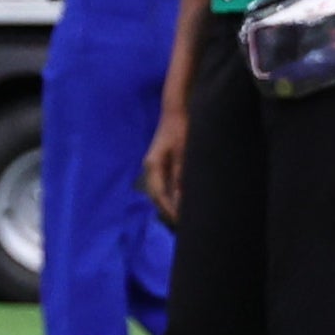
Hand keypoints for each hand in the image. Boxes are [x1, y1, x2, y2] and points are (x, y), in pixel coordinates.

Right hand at [142, 105, 186, 222]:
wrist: (176, 110)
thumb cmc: (181, 129)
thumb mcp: (184, 152)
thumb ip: (181, 175)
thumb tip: (181, 198)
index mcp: (153, 166)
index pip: (159, 194)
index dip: (170, 209)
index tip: (181, 221)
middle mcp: (150, 167)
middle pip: (156, 195)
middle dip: (167, 210)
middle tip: (182, 224)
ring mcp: (154, 165)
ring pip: (159, 191)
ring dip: (168, 203)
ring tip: (182, 215)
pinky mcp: (161, 162)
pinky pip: (163, 183)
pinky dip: (170, 194)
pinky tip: (180, 200)